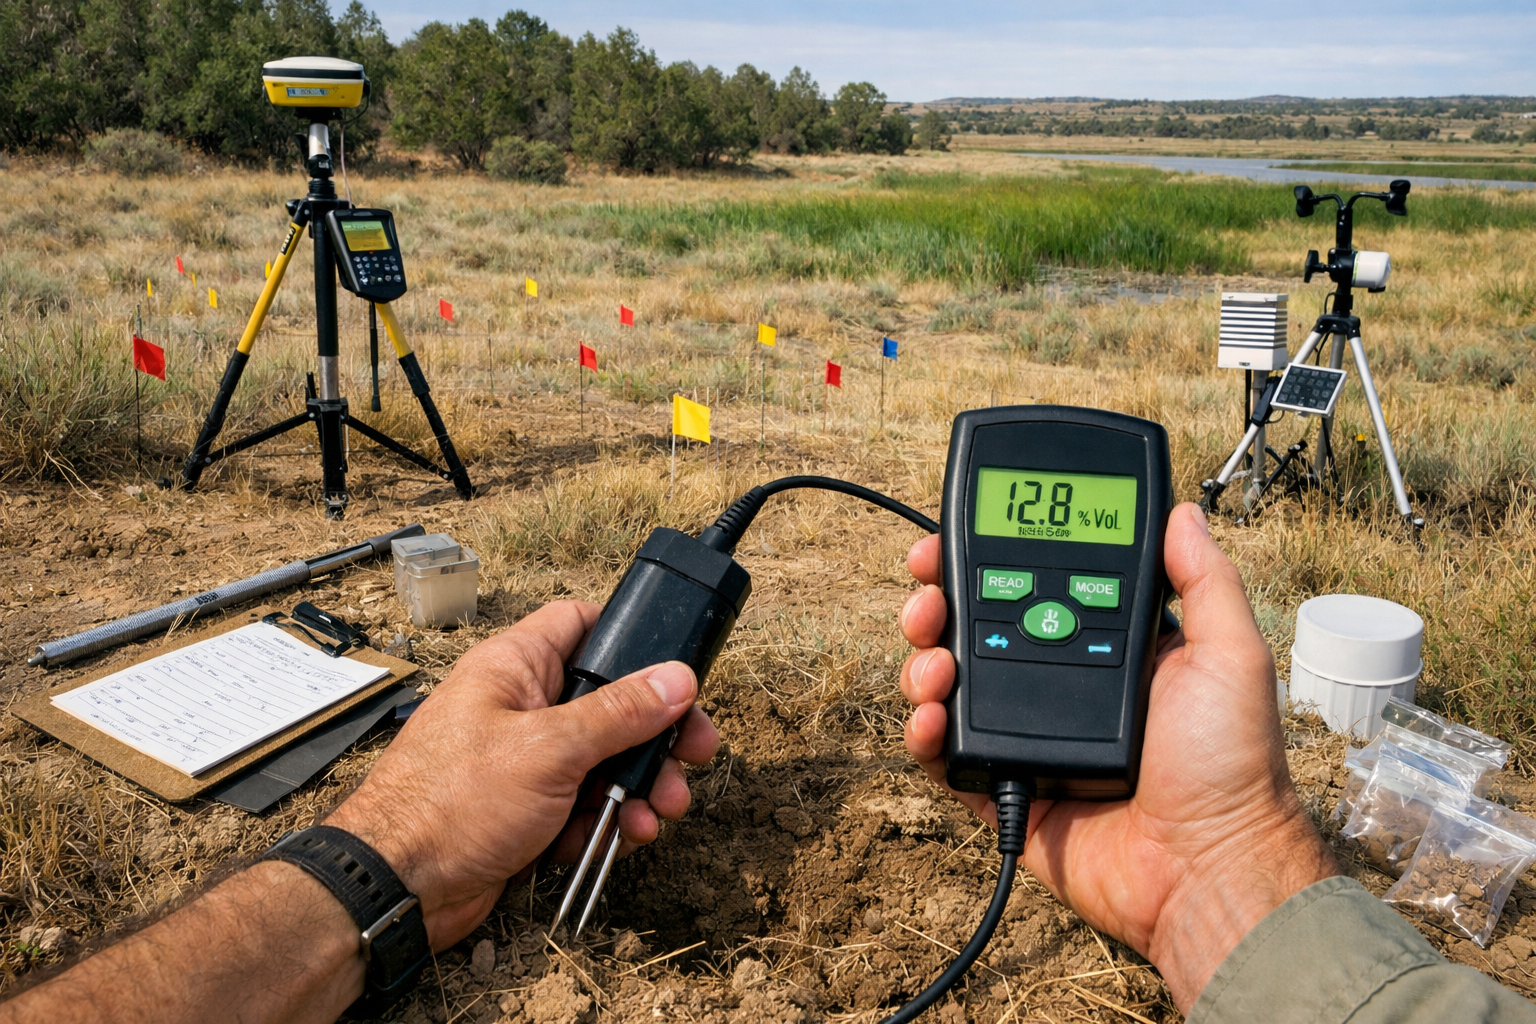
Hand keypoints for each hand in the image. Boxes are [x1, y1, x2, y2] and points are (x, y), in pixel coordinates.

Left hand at [325, 600, 718, 947]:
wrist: (400, 889)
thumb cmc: (449, 804)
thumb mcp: (549, 749)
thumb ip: (619, 713)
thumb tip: (674, 679)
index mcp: (515, 667)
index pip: (580, 624)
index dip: (629, 637)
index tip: (673, 667)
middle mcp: (521, 706)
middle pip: (609, 701)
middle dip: (654, 734)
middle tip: (691, 755)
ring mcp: (525, 760)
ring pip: (603, 759)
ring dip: (638, 786)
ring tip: (659, 813)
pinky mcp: (528, 808)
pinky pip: (584, 804)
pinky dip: (607, 822)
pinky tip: (618, 838)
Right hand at [897, 503, 1337, 1009]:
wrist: (1208, 868)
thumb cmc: (1231, 769)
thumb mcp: (1230, 656)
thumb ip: (1206, 582)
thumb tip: (1183, 511)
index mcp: (1106, 646)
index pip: (1033, 585)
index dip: (988, 560)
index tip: (955, 540)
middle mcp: (1061, 684)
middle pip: (975, 629)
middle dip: (938, 604)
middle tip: (927, 596)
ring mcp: (1029, 735)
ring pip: (950, 686)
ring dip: (925, 662)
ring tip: (934, 661)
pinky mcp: (1005, 788)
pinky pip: (946, 756)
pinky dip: (924, 734)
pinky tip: (930, 717)